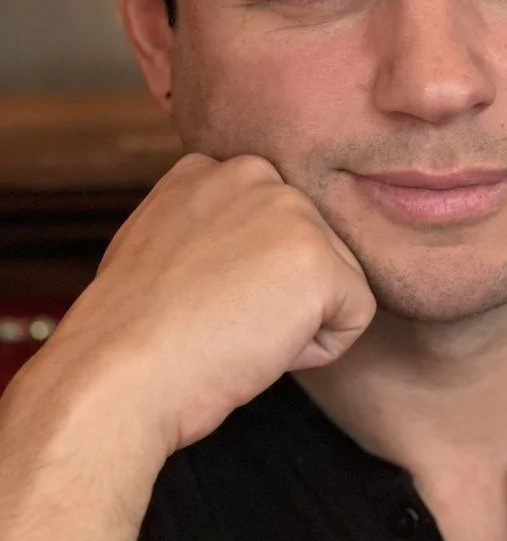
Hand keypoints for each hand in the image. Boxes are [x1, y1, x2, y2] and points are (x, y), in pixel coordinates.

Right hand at [41, 154, 376, 455]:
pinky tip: (261, 346)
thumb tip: (242, 244)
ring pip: (335, 278)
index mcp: (213, 167)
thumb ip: (208, 222)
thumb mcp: (161, 241)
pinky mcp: (318, 260)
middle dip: (277, 292)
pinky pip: (355, 314)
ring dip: (297, 318)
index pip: (272, 222)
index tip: (198, 295)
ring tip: (233, 327)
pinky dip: (319, 349)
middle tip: (216, 315)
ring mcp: (291, 212)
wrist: (117, 373)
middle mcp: (256, 174)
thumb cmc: (132, 332)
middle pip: (309, 246)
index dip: (243, 274)